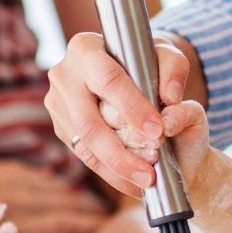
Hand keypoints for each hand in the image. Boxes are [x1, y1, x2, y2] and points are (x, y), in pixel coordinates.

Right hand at [44, 31, 191, 194]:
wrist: (127, 75)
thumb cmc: (148, 63)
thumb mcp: (167, 57)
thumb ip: (174, 70)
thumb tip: (171, 97)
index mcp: (85, 48)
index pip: (108, 80)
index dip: (132, 108)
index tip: (157, 131)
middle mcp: (64, 75)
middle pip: (89, 121)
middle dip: (121, 150)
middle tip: (151, 169)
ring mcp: (57, 104)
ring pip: (85, 143)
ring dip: (117, 167)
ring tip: (146, 181)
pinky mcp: (62, 128)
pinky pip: (85, 156)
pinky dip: (112, 173)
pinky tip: (134, 184)